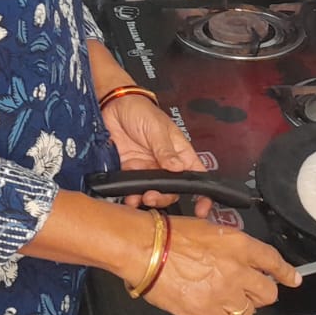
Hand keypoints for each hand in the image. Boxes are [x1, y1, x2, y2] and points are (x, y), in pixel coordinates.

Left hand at [102, 95, 211, 217]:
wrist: (114, 105)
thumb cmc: (142, 110)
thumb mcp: (157, 128)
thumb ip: (165, 150)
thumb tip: (177, 168)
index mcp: (179, 152)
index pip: (195, 176)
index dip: (201, 194)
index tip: (202, 209)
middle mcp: (165, 163)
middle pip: (172, 190)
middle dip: (164, 197)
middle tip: (153, 196)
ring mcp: (147, 168)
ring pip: (152, 191)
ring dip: (147, 198)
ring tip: (139, 198)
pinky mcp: (130, 170)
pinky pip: (133, 188)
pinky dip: (131, 195)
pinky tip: (128, 197)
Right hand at [142, 215, 302, 314]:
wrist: (145, 249)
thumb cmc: (168, 234)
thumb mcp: (207, 229)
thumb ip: (230, 247)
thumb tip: (238, 260)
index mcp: (239, 245)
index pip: (273, 262)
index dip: (286, 273)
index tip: (294, 279)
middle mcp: (237, 271)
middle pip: (267, 294)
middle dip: (260, 292)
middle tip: (247, 290)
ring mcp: (223, 295)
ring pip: (247, 311)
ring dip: (237, 306)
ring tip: (219, 297)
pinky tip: (208, 308)